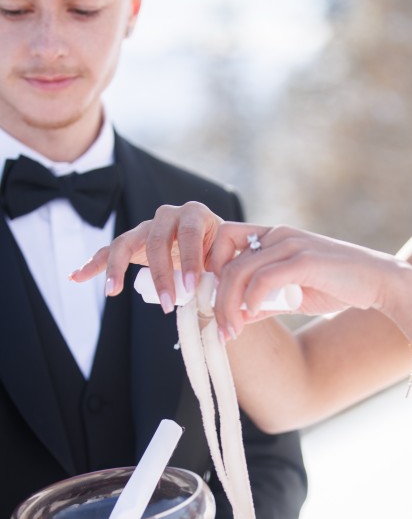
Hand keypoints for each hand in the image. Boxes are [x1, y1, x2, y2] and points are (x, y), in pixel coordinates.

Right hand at [70, 202, 222, 312]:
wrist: (215, 246)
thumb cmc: (223, 253)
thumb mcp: (229, 256)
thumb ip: (223, 267)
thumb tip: (218, 287)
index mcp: (196, 214)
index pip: (189, 234)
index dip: (189, 259)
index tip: (191, 286)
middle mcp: (169, 215)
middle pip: (156, 241)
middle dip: (160, 274)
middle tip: (167, 303)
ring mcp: (147, 227)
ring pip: (126, 243)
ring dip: (118, 270)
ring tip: (111, 291)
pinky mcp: (133, 242)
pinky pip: (109, 251)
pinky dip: (93, 264)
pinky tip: (76, 277)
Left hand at [209, 223, 397, 337]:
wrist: (379, 282)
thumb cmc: (337, 287)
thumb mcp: (293, 296)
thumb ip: (264, 302)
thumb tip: (237, 318)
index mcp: (272, 237)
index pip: (224, 241)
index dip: (209, 270)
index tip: (211, 303)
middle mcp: (277, 235)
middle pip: (226, 262)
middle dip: (215, 299)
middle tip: (219, 329)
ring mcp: (291, 244)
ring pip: (239, 271)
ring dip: (229, 305)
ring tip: (231, 331)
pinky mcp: (305, 259)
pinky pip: (264, 278)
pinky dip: (251, 299)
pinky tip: (250, 316)